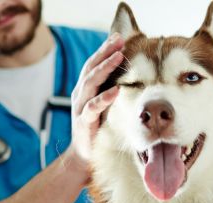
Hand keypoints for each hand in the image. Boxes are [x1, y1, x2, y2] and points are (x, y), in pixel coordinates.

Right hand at [66, 32, 124, 175]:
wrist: (84, 155)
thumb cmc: (98, 129)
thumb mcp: (104, 106)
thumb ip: (111, 91)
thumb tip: (131, 77)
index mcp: (86, 89)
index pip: (94, 64)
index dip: (105, 49)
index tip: (119, 37)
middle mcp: (81, 94)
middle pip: (91, 67)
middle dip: (105, 52)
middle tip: (119, 40)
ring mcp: (81, 107)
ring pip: (91, 82)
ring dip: (105, 68)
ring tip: (118, 57)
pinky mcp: (84, 122)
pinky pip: (93, 107)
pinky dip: (104, 97)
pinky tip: (116, 90)